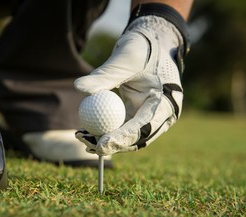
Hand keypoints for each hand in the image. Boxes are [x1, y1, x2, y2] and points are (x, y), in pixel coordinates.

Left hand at [75, 13, 187, 155]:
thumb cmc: (143, 48)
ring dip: (107, 141)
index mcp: (166, 103)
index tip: (101, 143)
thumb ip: (104, 74)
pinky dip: (106, 131)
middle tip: (88, 145)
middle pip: (137, 139)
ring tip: (82, 138)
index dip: (123, 138)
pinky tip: (87, 133)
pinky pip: (122, 128)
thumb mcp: (125, 58)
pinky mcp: (139, 116)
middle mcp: (162, 115)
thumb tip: (79, 87)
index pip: (144, 127)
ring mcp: (151, 117)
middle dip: (112, 145)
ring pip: (128, 137)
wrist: (154, 42)